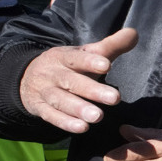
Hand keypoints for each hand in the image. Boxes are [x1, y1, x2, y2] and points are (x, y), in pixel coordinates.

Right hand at [19, 28, 137, 132]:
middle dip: (92, 90)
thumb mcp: (85, 54)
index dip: (90, 61)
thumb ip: (110, 46)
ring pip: (60, 100)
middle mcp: (53, 74)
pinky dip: (65, 123)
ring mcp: (44, 91)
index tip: (107, 65)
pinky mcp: (39, 108)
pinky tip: (82, 127)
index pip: (77, 58)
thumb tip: (134, 33)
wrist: (27, 77)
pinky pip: (51, 116)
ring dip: (78, 109)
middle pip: (71, 81)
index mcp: (64, 57)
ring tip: (98, 117)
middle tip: (114, 98)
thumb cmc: (68, 66)